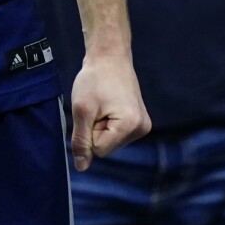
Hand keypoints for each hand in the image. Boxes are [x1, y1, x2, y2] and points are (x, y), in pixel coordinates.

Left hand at [68, 51, 150, 170]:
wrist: (110, 57)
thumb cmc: (94, 79)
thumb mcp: (82, 110)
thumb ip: (81, 141)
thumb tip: (81, 167)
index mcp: (131, 125)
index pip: (100, 150)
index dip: (89, 132)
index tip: (94, 110)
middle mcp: (142, 128)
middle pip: (107, 148)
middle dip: (96, 129)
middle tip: (98, 106)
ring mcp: (143, 126)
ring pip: (110, 142)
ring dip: (101, 126)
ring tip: (104, 104)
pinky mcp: (139, 122)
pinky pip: (115, 134)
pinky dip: (107, 123)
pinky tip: (109, 105)